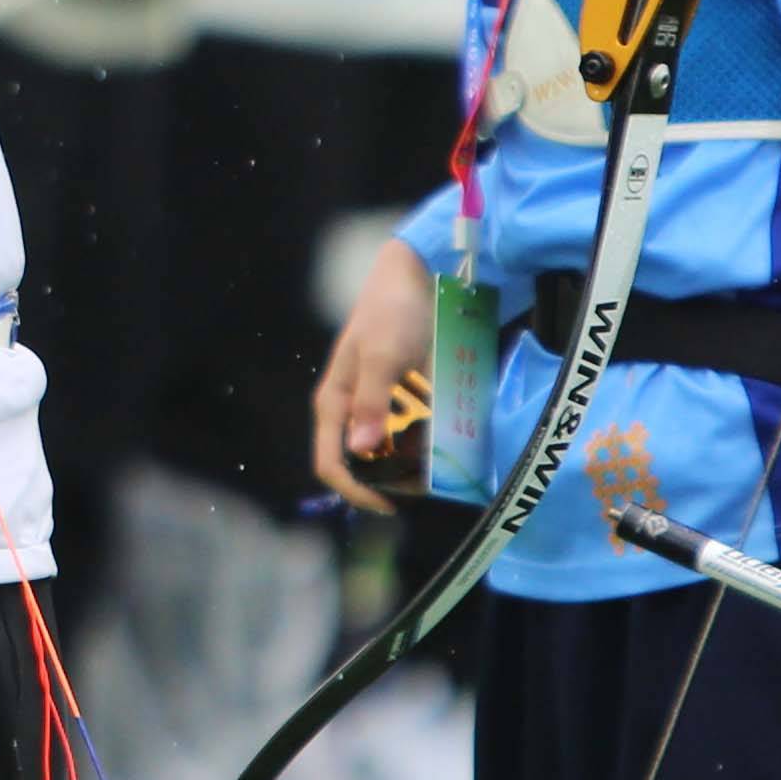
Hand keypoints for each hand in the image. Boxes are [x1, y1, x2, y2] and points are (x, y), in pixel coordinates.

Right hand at [312, 237, 440, 515]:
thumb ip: (370, 402)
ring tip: (443, 468)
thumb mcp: (380, 357)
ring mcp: (379, 404)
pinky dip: (429, 440)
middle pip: (362, 463)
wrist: (416, 275)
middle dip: (391, 480)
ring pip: (390, 451)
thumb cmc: (390, 313)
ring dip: (414, 463)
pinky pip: (413, 430)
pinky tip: (450, 441)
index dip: (354, 490)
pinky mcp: (403, 396)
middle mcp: (353, 410)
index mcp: (335, 403)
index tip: (390, 503)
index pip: (330, 463)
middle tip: (426, 486)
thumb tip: (360, 448)